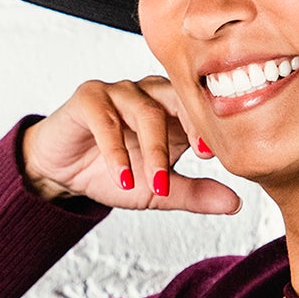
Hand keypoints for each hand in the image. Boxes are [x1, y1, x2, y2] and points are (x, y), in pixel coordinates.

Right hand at [20, 77, 239, 213]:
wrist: (63, 172)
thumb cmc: (112, 173)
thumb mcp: (157, 191)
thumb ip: (194, 193)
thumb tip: (235, 204)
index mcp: (171, 110)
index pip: (199, 107)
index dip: (211, 126)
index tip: (221, 154)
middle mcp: (147, 94)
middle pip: (177, 99)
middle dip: (192, 126)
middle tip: (203, 156)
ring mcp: (117, 93)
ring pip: (144, 110)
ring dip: (153, 149)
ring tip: (156, 183)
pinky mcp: (88, 99)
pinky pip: (106, 121)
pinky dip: (116, 151)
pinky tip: (123, 177)